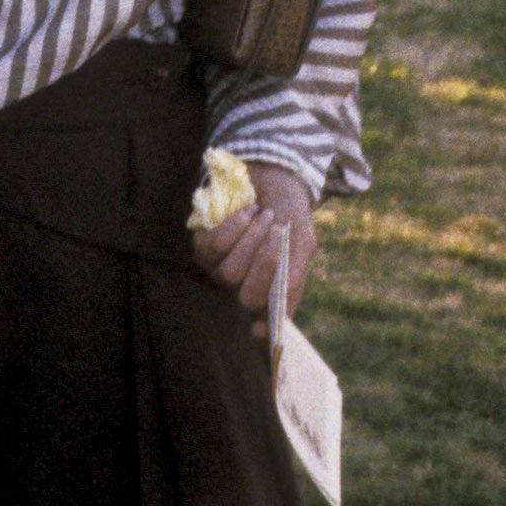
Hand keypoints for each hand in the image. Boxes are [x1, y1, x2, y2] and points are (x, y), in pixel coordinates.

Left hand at [192, 161, 316, 340]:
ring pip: (230, 272)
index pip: (265, 319)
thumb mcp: (302, 241)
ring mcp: (221, 266)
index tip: (260, 331)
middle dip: (265, 263)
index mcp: (273, 288)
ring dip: (251, 240)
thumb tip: (281, 308)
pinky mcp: (203, 244)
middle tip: (277, 230)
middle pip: (247, 295)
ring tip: (264, 216)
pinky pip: (213, 247)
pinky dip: (234, 226)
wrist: (271, 174)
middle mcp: (245, 283)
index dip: (264, 329)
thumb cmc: (289, 212)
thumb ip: (294, 273)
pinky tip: (246, 211)